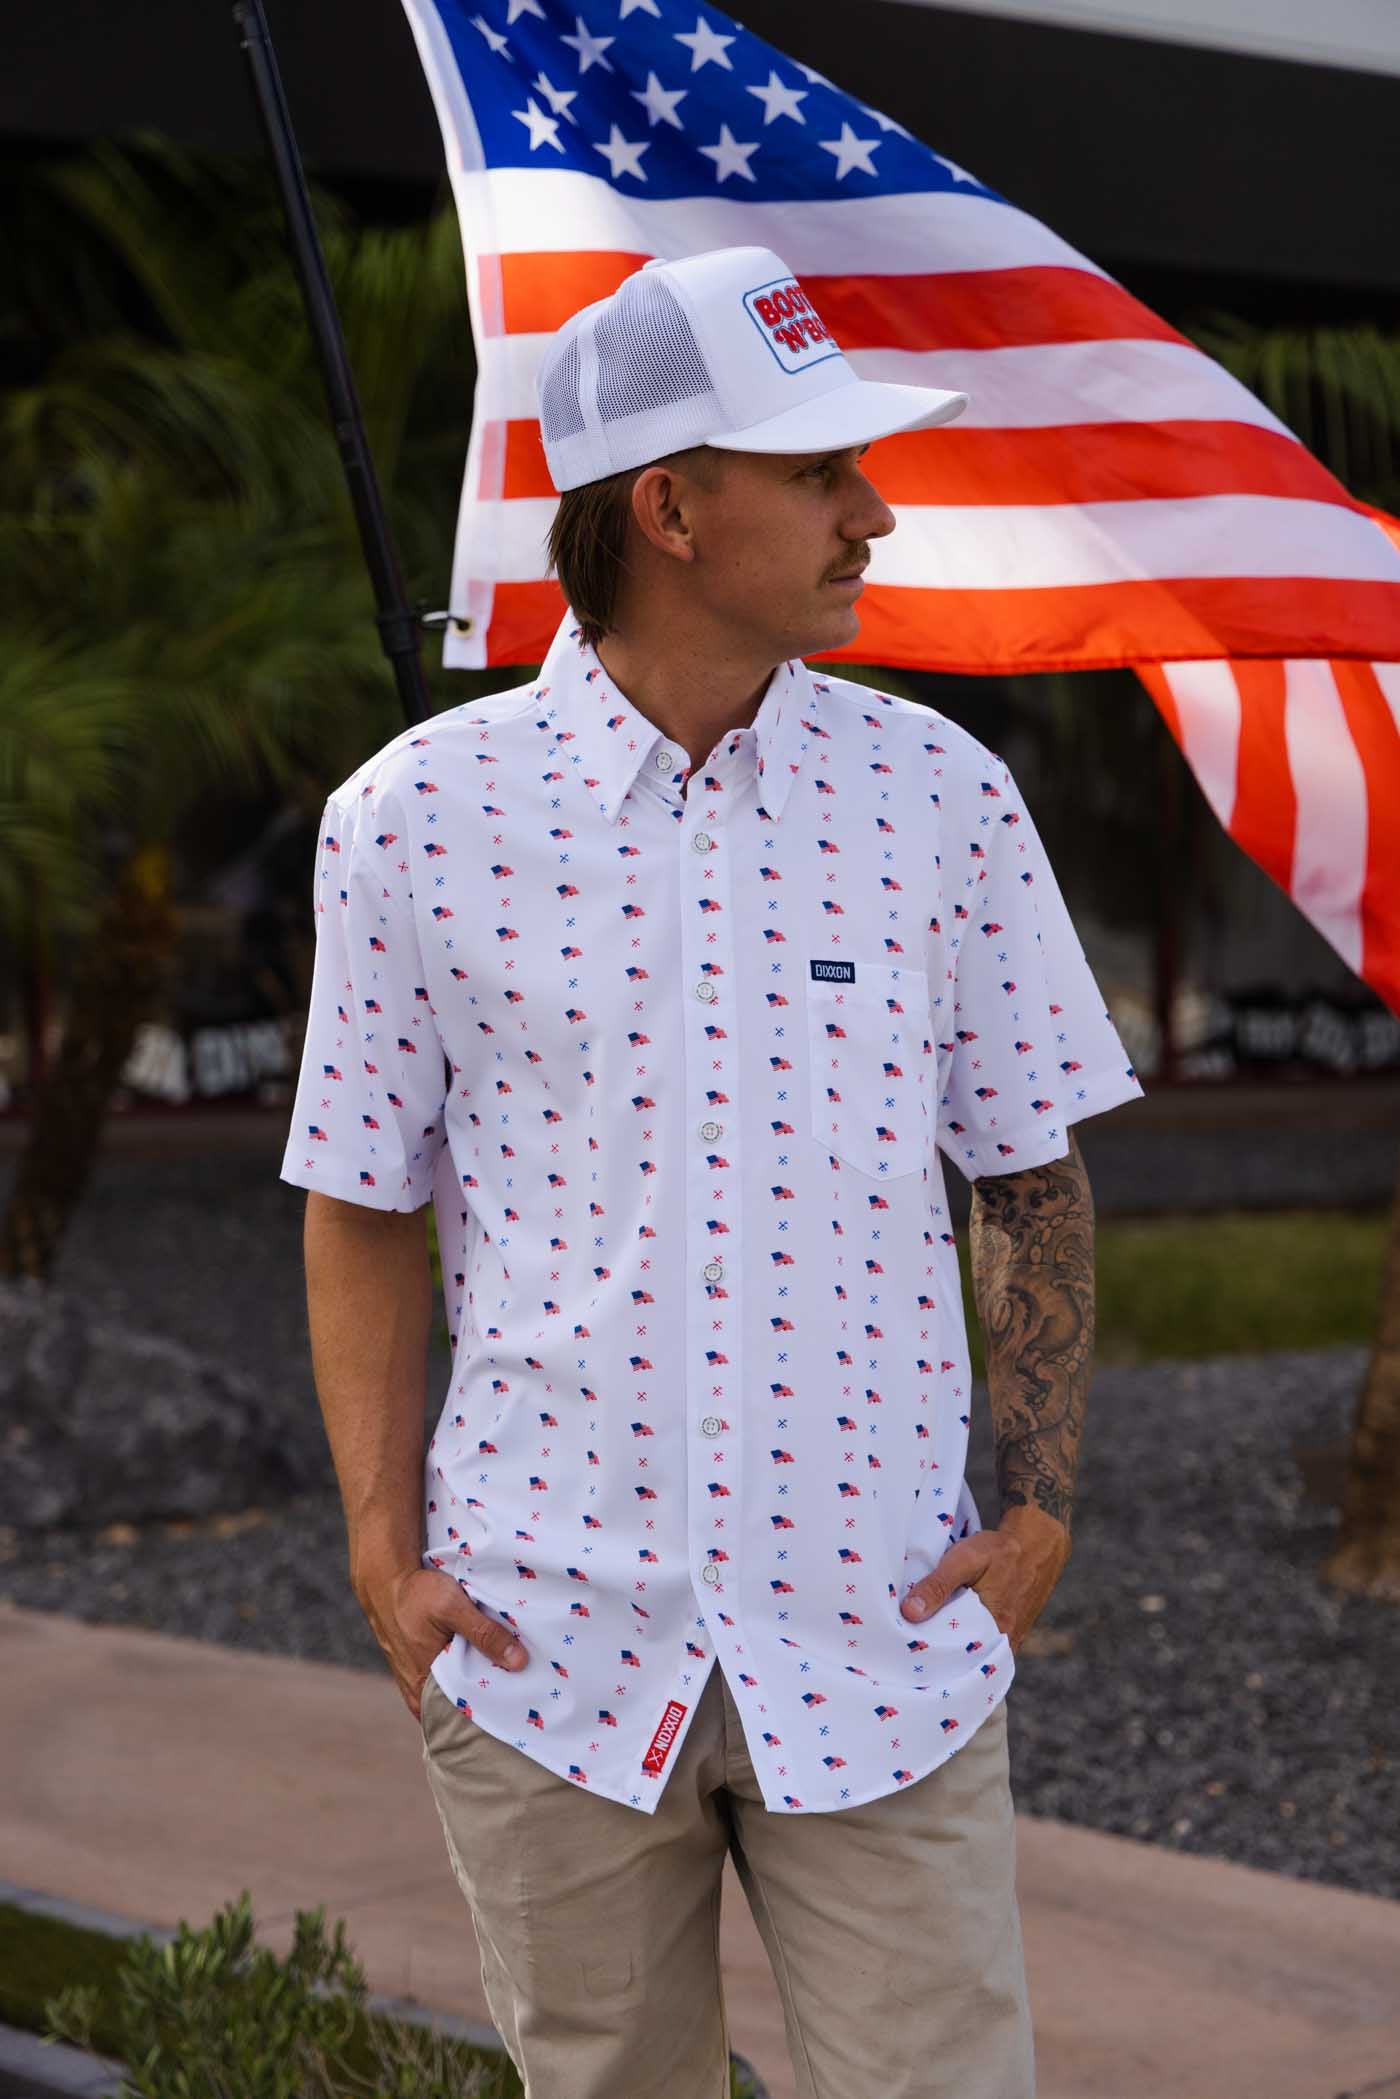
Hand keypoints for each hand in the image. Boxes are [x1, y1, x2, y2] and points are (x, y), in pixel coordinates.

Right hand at [356, 1565, 528, 1722]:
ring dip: (475, 1681)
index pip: (466, 1713)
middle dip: (487, 1695)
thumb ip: (484, 1634)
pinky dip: (462, 1672)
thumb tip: (519, 1662)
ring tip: (504, 1670)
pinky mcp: (418, 1670)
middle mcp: (419, 1692)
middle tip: (519, 1683)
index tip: (521, 1695)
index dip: (495, 1704)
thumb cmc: (416, 1594)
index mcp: (425, 1687)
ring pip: (454, 1691)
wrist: (385, 1581)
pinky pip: (445, 1680)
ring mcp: (417, 1683)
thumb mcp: (453, 1607)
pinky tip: (482, 1659)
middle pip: (461, 1704)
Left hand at [899, 1504, 1070, 1652]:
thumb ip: (938, 1585)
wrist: (1037, 1545)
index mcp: (994, 1629)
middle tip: (910, 1640)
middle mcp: (1004, 1642)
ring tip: (925, 1634)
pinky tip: (948, 1626)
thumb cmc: (1001, 1551)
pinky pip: (983, 1645)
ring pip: (972, 1651)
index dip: (929, 1651)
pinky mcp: (1009, 1634)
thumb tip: (909, 1613)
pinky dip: (966, 1638)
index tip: (906, 1644)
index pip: (953, 1655)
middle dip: (937, 1650)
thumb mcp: (965, 1559)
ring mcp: (1008, 1640)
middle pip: (962, 1657)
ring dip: (951, 1643)